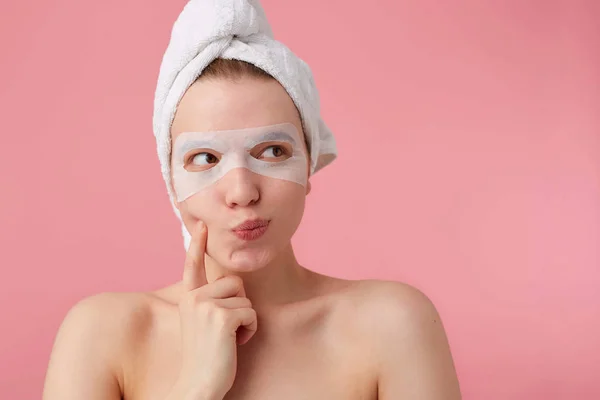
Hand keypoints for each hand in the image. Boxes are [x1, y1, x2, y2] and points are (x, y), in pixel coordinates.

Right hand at [168, 220, 257, 399]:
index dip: (198, 244)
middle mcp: (193, 298)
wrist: (198, 385)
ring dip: (245, 319)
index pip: (193, 265)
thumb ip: (210, 302)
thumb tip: (231, 285)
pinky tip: (235, 344)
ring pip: (245, 298)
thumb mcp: (202, 324)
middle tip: (225, 330)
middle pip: (235, 282)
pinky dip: (250, 329)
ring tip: (229, 338)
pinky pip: (251, 313)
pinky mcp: (221, 317)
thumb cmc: (206, 358)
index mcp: (188, 299)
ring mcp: (206, 306)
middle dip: (239, 305)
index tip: (201, 224)